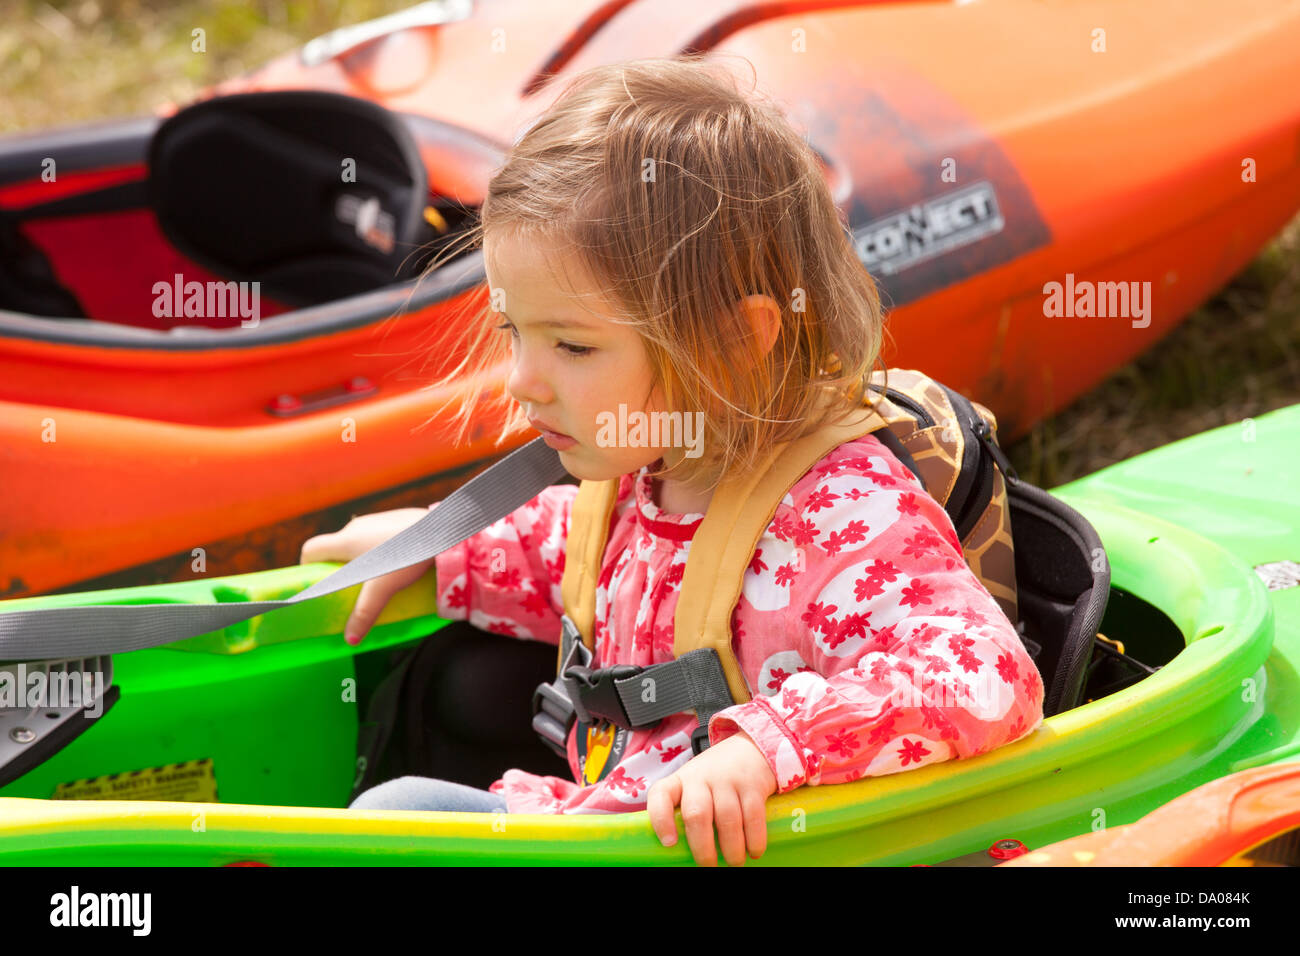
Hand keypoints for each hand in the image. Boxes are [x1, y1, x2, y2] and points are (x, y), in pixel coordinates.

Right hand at [299, 505, 437, 644]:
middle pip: (333, 547)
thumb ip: (364, 613)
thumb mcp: (382, 589)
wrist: (442, 530)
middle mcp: (356, 526)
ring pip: (356, 541)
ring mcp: (375, 520)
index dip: (307, 566)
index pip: (311, 549)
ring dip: (358, 558)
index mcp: (344, 541)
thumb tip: (350, 639)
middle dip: (336, 567)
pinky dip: (377, 549)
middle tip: (348, 589)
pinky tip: (395, 564)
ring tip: (374, 579)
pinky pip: (375, 536)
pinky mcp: (394, 518)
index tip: (317, 583)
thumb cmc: (406, 556)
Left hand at [646, 731, 777, 865]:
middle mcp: (700, 777)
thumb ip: (686, 813)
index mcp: (680, 781)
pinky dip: (754, 839)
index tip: (669, 843)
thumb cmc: (715, 779)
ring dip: (732, 848)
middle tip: (708, 866)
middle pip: (697, 814)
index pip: (661, 796)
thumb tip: (682, 853)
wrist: (750, 749)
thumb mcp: (694, 786)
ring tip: (734, 862)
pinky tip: (754, 851)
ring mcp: (727, 779)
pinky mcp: (752, 784)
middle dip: (702, 847)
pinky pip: (753, 816)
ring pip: (727, 819)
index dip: (661, 820)